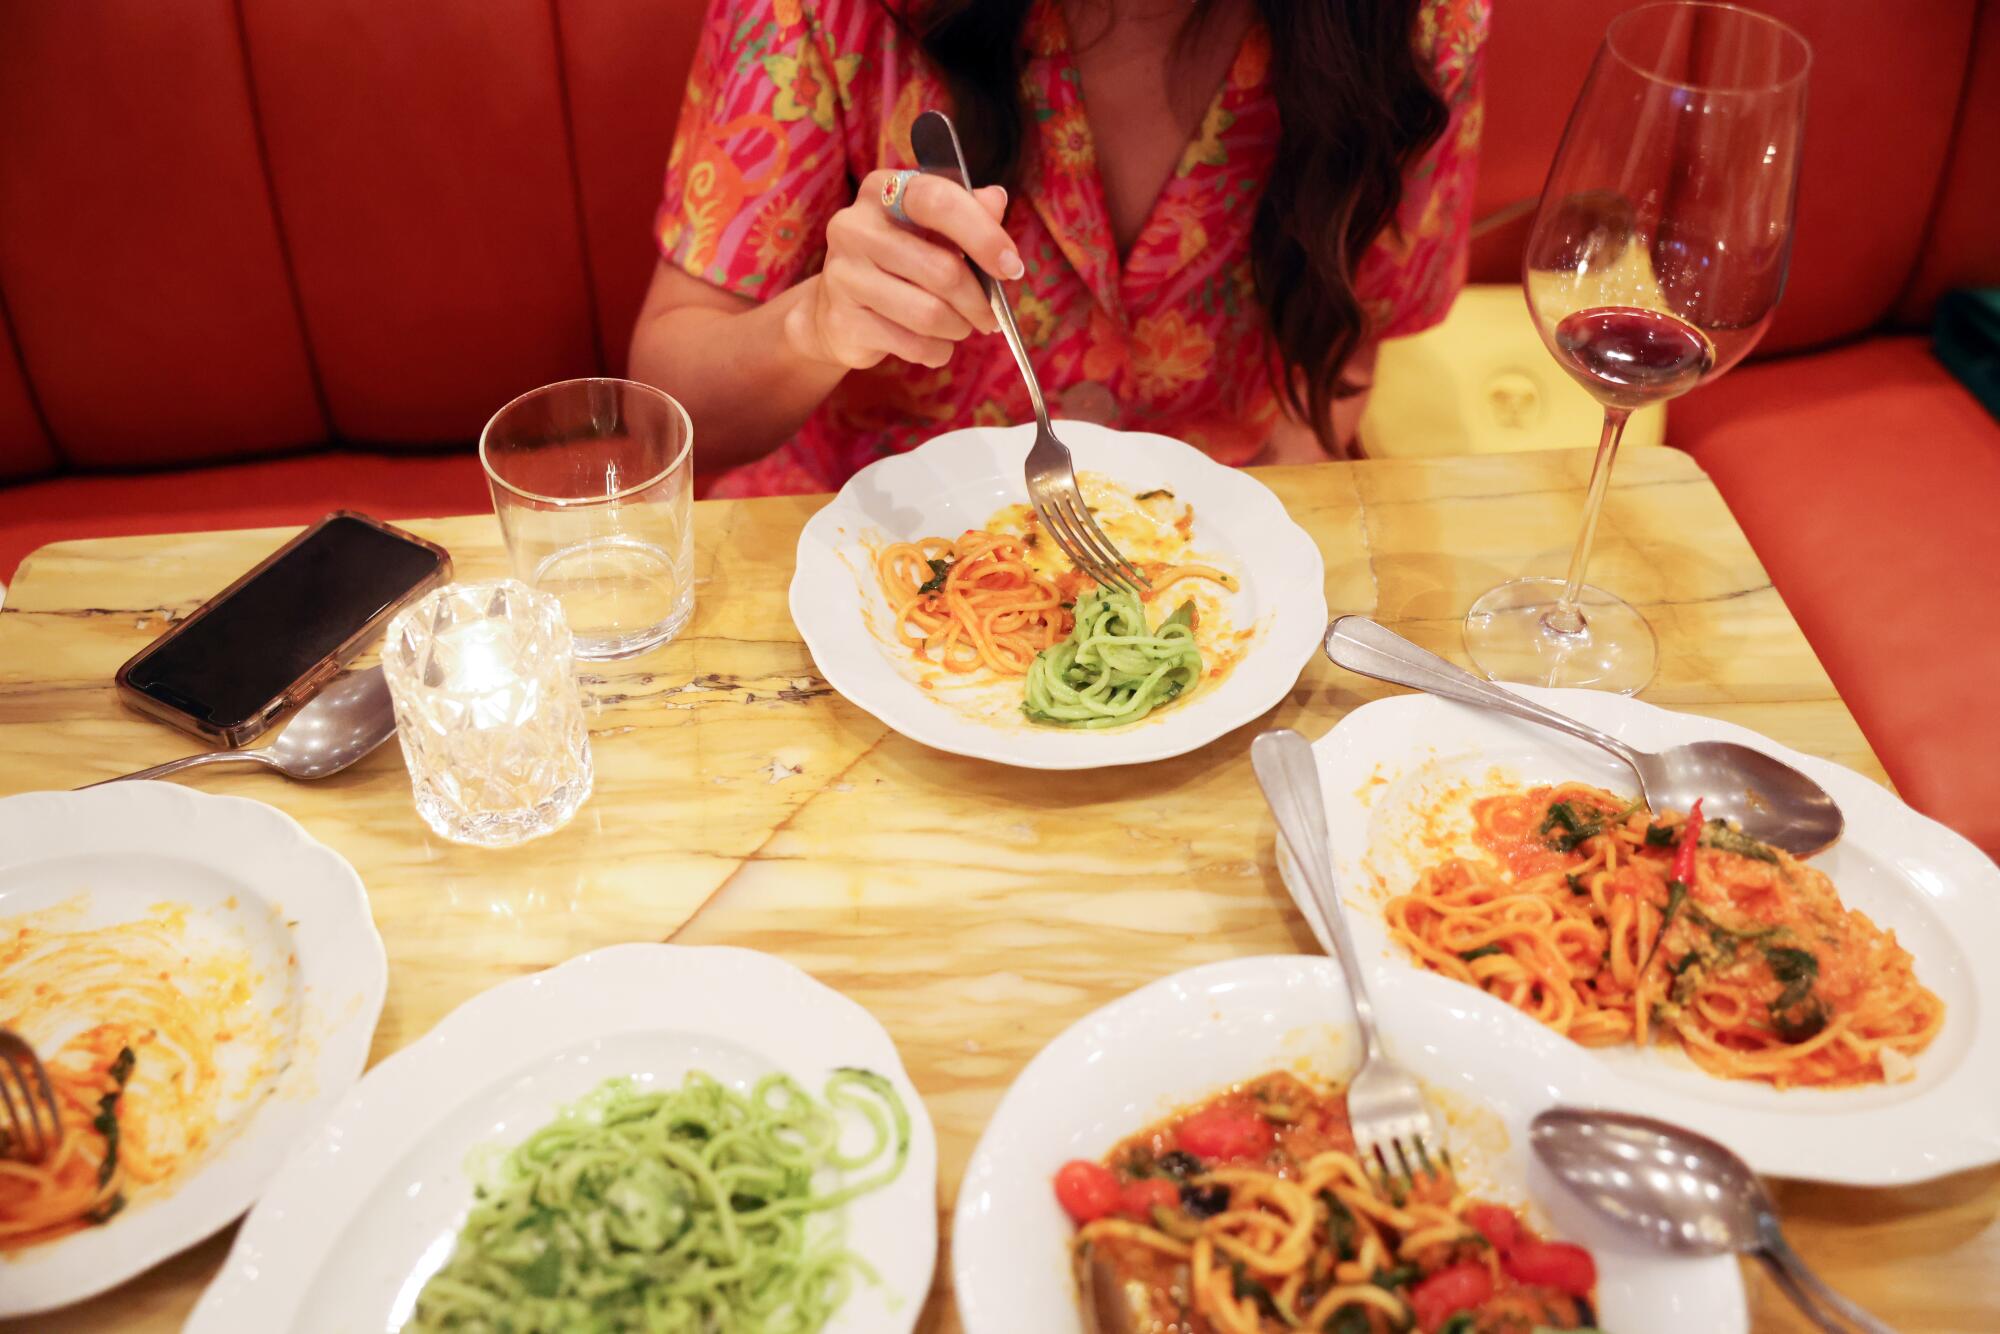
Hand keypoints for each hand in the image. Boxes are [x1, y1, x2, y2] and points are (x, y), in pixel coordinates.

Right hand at [786, 170, 1022, 370]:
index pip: (939, 201)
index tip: (1011, 267)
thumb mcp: (929, 230)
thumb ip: (966, 212)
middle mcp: (855, 226)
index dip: (983, 235)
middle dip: (978, 300)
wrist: (833, 309)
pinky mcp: (843, 320)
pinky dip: (937, 350)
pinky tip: (934, 344)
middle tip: (989, 315)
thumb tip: (996, 199)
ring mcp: (844, 274)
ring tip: (958, 326)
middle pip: (942, 269)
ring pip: (930, 313)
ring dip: (958, 327)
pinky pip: (913, 344)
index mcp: (882, 191)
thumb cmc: (894, 263)